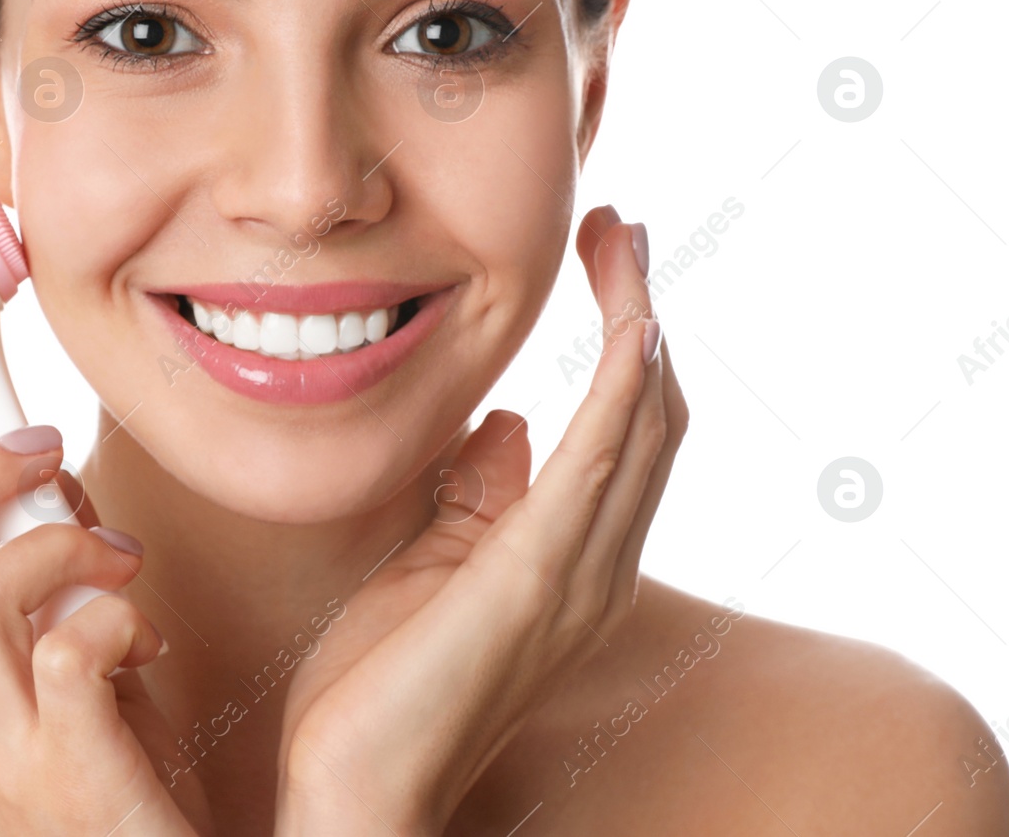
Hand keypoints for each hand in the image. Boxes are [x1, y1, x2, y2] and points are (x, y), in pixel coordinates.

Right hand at [0, 361, 212, 834]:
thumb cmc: (128, 779)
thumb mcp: (78, 662)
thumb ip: (49, 578)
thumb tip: (46, 475)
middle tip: (43, 447)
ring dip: (57, 544)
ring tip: (119, 558)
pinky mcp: (66, 774)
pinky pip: (65, 650)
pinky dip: (112, 613)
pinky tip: (145, 637)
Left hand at [272, 206, 687, 833]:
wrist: (357, 781)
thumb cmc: (383, 679)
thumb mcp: (433, 557)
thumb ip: (479, 492)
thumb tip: (507, 422)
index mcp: (572, 555)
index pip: (625, 427)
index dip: (626, 339)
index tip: (604, 256)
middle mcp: (597, 563)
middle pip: (650, 414)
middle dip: (640, 310)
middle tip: (619, 227)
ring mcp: (577, 575)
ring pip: (641, 427)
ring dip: (638, 325)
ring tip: (621, 244)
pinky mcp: (535, 580)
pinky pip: (601, 467)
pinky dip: (623, 392)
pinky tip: (629, 329)